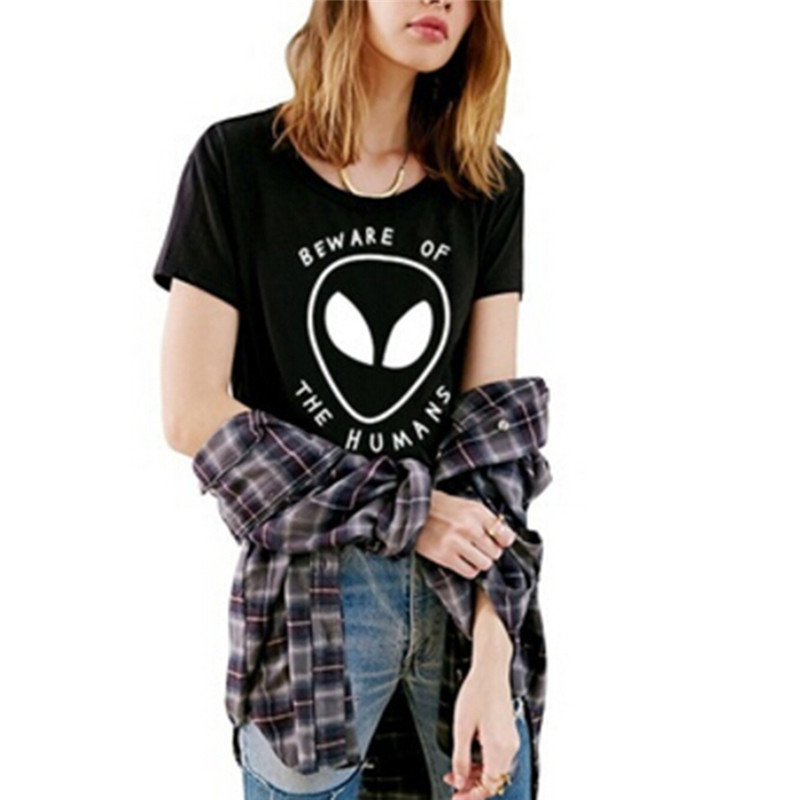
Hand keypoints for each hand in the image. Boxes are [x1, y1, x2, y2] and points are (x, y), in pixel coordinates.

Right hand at [413, 489, 515, 578]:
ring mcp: (455, 542)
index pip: (504, 534)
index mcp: (475, 512)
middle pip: (496, 552)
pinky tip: (464, 560)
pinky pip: (469, 572)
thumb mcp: (467, 505)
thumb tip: (505, 537)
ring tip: (473, 554)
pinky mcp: (444, 556)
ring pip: (484, 564)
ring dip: (481, 561)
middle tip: (482, 547)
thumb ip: (486, 519)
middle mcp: (467, 526)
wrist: (413, 512)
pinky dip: (470, 569)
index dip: (505, 540)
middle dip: (491, 551)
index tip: (500, 541)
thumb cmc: (441, 508)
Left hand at [442, 667, 520, 798]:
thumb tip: (460, 781)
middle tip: (453, 787)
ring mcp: (510, 740)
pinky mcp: (508, 733)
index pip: (489, 785)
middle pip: (493, 780)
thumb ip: (461, 758)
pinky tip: (468, 759)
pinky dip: (483, 763)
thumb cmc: (477, 693)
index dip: (472, 795)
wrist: (491, 671)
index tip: (456, 797)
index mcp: (499, 748)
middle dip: (472, 786)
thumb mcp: (462, 728)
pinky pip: (497, 757)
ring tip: (456, 773)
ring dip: (476, 775)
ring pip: (495, 770)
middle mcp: (509, 747)